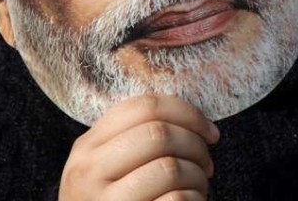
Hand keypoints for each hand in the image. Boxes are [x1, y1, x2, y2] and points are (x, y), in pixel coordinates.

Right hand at [59, 94, 218, 200]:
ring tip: (197, 187)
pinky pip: (175, 200)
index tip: (209, 132)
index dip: (187, 113)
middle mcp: (88, 171)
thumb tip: (195, 121)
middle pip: (159, 133)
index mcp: (88, 146)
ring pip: (169, 167)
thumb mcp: (111, 166)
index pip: (144, 106)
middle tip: (206, 164)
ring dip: (197, 176)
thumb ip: (137, 138)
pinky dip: (193, 198)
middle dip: (195, 146)